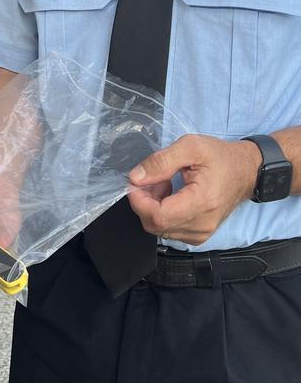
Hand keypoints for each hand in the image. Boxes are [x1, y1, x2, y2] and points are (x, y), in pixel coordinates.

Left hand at [127, 134, 261, 245]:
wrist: (246, 171)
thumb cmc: (220, 156)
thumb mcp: (190, 146)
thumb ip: (161, 161)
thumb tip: (135, 178)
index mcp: (202, 202)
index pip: (158, 216)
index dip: (139, 201)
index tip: (135, 182)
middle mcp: (202, 225)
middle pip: (155, 225)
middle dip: (144, 201)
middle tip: (152, 178)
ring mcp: (201, 234)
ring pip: (160, 229)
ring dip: (152, 207)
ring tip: (164, 183)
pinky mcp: (199, 236)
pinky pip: (169, 230)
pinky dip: (162, 214)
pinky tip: (171, 196)